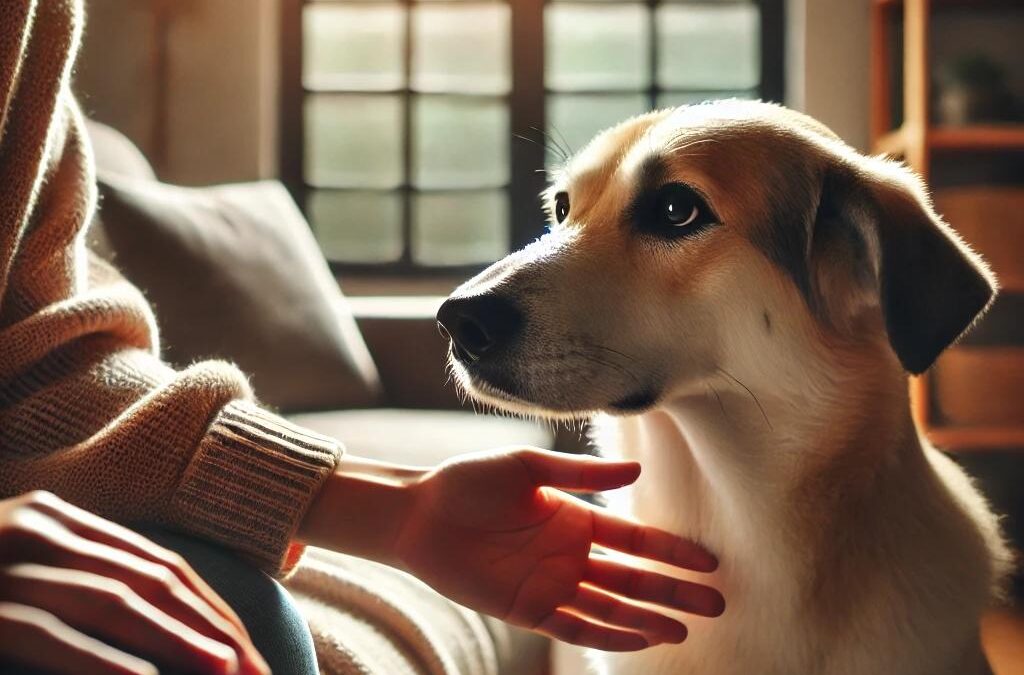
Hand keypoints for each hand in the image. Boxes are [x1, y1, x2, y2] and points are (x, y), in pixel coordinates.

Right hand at [0, 491, 268, 674]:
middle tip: (256, 670)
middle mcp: (40, 531)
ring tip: (225, 671)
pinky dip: (102, 661)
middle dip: (210, 628)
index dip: (210, 608)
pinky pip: (47, 635)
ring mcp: (6, 564)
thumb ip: (86, 581)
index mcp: (60, 520)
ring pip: (112, 602)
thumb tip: (169, 623)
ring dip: (176, 640)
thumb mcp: (30, 574)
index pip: (158, 563)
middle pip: (149, 580)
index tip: (249, 649)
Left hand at [396, 449, 722, 650]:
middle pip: (633, 578)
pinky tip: (642, 639)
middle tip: (718, 602)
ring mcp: (552, 585)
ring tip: (688, 630)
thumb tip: (638, 472)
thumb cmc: (469, 482)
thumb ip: (580, 474)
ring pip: (613, 607)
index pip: (635, 539)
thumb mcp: (528, 467)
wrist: (419, 514)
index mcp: (574, 518)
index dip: (672, 550)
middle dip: (674, 591)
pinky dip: (610, 635)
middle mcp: (570, 554)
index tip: (709, 560)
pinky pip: (577, 628)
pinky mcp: (529, 610)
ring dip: (649, 619)